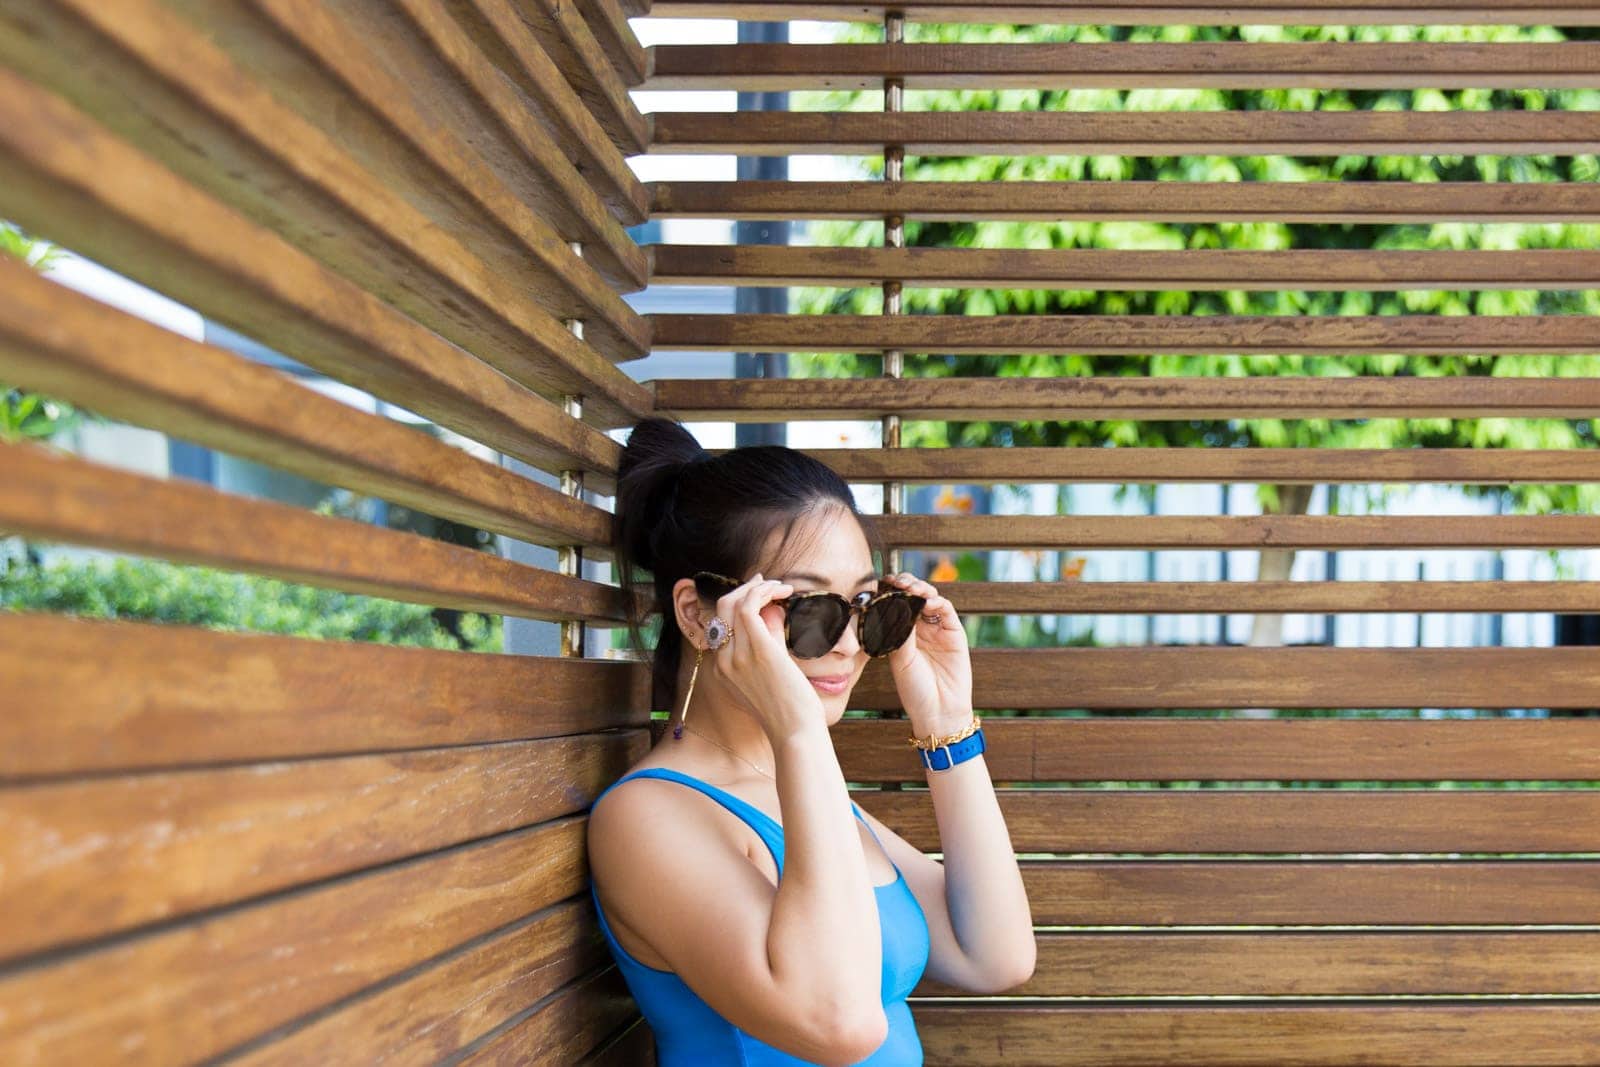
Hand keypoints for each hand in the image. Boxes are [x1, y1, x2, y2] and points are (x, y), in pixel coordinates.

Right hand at [705, 574, 822, 740]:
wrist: (795, 733)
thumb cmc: (790, 711)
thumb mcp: (770, 677)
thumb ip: (768, 646)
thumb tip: (775, 614)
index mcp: (722, 671)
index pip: (720, 624)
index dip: (737, 602)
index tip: (758, 592)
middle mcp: (723, 662)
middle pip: (721, 608)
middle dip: (743, 589)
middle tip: (767, 582)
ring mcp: (738, 656)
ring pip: (735, 603)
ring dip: (759, 587)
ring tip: (781, 586)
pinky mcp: (758, 651)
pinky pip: (751, 607)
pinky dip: (765, 592)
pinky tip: (785, 591)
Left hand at [882, 571, 972, 730]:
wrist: (938, 711)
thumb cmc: (915, 690)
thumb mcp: (900, 659)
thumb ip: (899, 631)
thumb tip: (895, 604)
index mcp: (901, 633)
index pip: (896, 604)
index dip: (890, 591)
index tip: (882, 583)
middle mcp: (919, 628)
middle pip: (913, 596)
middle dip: (905, 584)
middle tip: (898, 582)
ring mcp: (937, 629)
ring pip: (929, 598)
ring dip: (921, 589)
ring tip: (912, 588)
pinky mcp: (954, 633)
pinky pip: (946, 610)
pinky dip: (937, 601)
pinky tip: (927, 601)